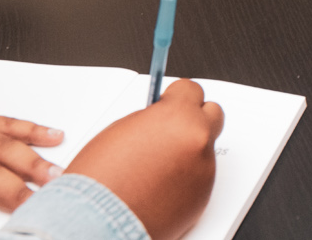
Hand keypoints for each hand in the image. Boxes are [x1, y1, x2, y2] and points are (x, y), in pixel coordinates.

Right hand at [67, 80, 223, 239]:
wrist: (99, 221)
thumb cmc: (102, 179)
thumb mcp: (122, 130)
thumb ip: (151, 118)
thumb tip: (162, 117)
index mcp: (178, 117)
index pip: (192, 89)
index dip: (176, 97)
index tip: (169, 102)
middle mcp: (197, 140)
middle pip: (212, 114)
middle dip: (193, 118)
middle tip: (172, 128)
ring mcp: (204, 170)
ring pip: (204, 148)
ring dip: (188, 151)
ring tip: (157, 166)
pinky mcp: (204, 197)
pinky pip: (200, 176)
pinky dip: (185, 178)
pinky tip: (161, 185)